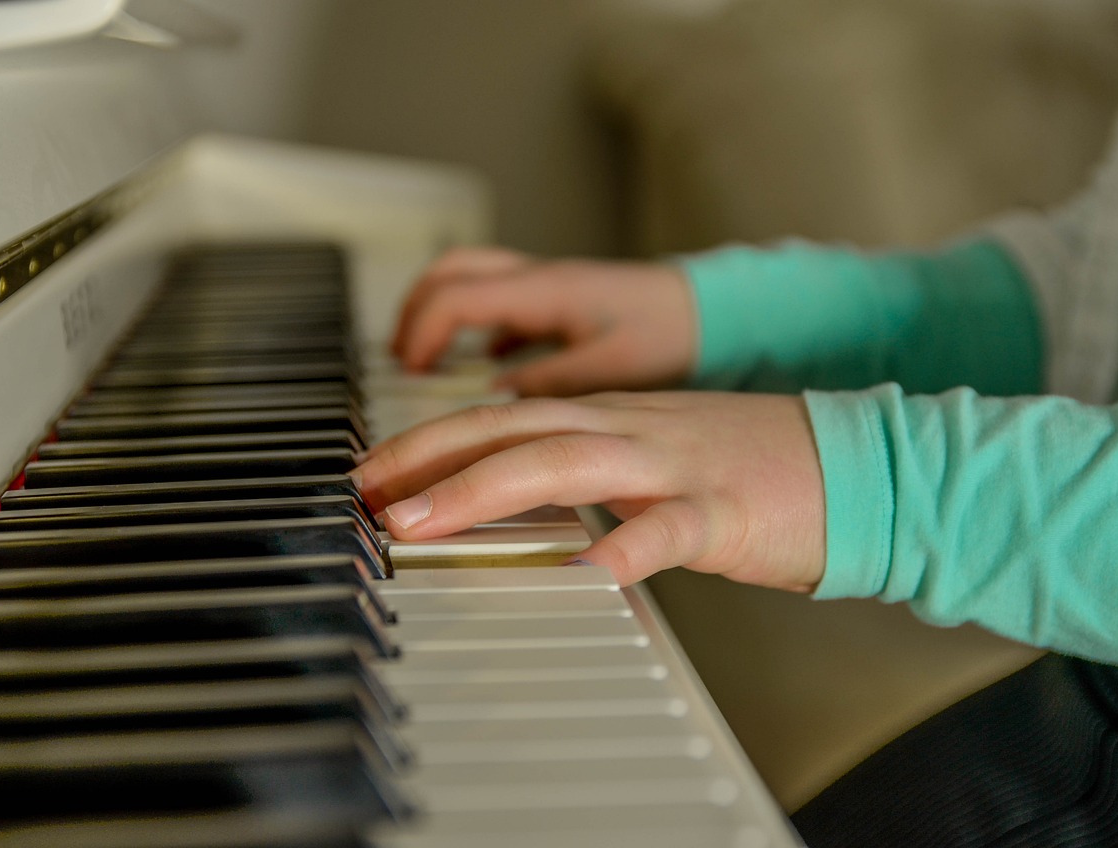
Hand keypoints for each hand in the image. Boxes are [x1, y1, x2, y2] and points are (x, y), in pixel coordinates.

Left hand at [352, 391, 826, 590]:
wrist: (857, 464)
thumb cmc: (754, 470)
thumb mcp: (659, 456)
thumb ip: (593, 470)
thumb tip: (523, 497)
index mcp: (614, 419)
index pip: (504, 418)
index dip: (431, 441)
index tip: (375, 472)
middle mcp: (630, 429)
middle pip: (513, 430)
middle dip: (428, 459)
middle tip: (365, 495)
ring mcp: (675, 465)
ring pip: (566, 464)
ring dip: (483, 490)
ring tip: (419, 521)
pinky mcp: (724, 510)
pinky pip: (668, 528)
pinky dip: (622, 546)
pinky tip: (583, 571)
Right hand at [390, 246, 696, 396]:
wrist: (717, 314)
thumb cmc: (673, 334)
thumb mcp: (612, 368)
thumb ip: (550, 383)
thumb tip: (494, 399)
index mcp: (545, 291)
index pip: (455, 298)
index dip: (420, 334)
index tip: (409, 374)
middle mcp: (540, 281)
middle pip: (450, 274)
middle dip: (414, 313)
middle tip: (400, 361)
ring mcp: (549, 289)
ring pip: (473, 284)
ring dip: (442, 316)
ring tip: (427, 364)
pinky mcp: (563, 305)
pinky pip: (504, 306)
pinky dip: (480, 330)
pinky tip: (485, 369)